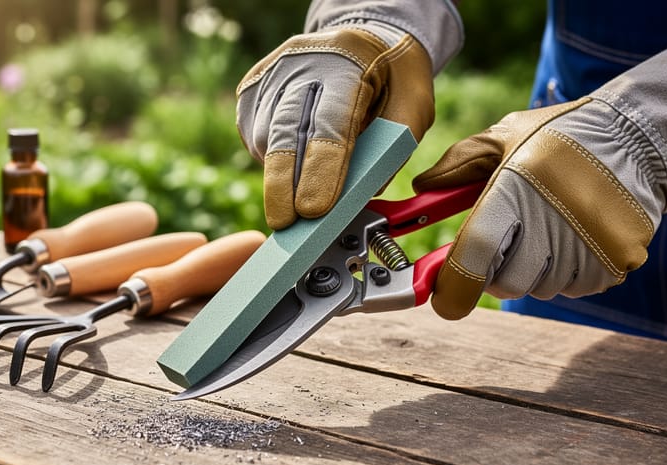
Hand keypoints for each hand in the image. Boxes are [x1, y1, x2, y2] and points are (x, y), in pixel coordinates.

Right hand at [236, 21, 434, 228]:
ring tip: (300, 190)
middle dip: (284, 183)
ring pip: (263, 137)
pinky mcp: (252, 87)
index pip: (330, 121)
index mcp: (348, 61)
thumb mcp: (413, 107)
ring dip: (278, 174)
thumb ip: (392, 150)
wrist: (366, 38)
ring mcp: (272, 73)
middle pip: (285, 129)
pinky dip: (269, 160)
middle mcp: (302, 61)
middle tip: (286, 223)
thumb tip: (358, 197)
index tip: (315, 210)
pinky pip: (253, 135)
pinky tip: (291, 163)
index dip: (321, 168)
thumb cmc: (393, 78)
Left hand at [412, 41, 666, 319]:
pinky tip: (573, 236)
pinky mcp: (613, 266)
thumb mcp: (504, 137)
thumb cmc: (561, 137)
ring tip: (548, 227)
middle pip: (504, 283)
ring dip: (533, 269)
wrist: (638, 139)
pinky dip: (566, 271)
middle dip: (495, 270)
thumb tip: (421, 188)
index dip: (451, 286)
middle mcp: (550, 227)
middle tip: (507, 239)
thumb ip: (459, 165)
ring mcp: (585, 251)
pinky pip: (573, 287)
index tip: (441, 294)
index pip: (473, 258)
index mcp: (514, 195)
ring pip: (538, 288)